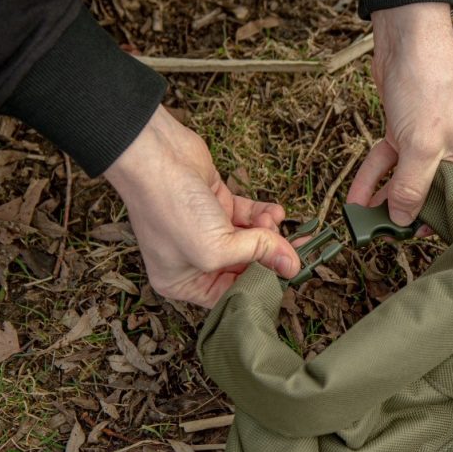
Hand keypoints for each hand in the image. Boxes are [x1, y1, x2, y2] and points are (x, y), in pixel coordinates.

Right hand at [104, 106, 299, 306]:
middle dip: (271, 258)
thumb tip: (292, 265)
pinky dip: (265, 215)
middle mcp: (194, 258)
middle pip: (245, 267)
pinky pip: (249, 217)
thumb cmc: (171, 210)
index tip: (288, 278)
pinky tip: (275, 212)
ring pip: (251, 240)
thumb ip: (258, 254)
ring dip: (269, 233)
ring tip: (272, 223)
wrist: (155, 156)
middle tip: (298, 251)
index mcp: (183, 281)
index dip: (261, 287)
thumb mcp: (216, 246)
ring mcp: (207, 229)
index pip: (231, 294)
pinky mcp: (218, 204)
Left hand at [347, 2, 452, 224]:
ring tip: (362, 223)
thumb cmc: (429, 87)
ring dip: (383, 201)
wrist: (408, 40)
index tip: (415, 241)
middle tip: (381, 236)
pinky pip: (389, 165)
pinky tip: (355, 199)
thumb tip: (402, 221)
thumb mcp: (421, 147)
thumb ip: (412, 188)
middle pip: (431, 197)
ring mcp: (430, 145)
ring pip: (405, 182)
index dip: (441, 226)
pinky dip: (373, 178)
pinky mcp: (406, 134)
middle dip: (405, 216)